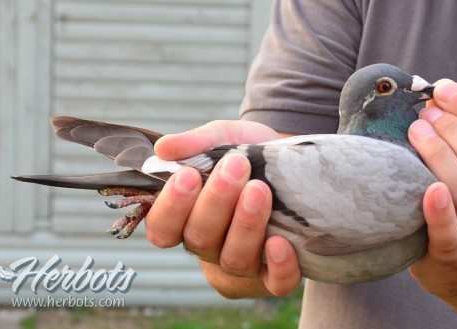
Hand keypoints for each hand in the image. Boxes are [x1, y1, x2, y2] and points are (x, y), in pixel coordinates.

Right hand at [144, 120, 301, 296]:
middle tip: (235, 165)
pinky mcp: (276, 274)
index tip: (188, 174)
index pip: (162, 229)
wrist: (295, 163)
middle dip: (216, 202)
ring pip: (235, 258)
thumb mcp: (224, 139)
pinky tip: (280, 241)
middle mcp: (210, 246)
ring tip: (259, 189)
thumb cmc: (249, 155)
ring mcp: (243, 263)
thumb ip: (195, 143)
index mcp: (187, 218)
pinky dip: (278, 266)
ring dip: (245, 224)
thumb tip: (164, 148)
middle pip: (200, 239)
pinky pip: (276, 283)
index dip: (171, 207)